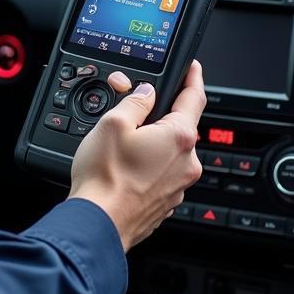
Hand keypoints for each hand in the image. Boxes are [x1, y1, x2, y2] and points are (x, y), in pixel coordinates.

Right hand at [68, 61, 205, 251]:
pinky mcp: (166, 203)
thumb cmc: (105, 178)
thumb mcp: (113, 123)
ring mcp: (178, 186)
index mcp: (179, 137)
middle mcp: (187, 163)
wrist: (99, 224)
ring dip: (152, 144)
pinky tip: (124, 170)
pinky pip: (162, 174)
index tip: (193, 68)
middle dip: (160, 117)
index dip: (193, 78)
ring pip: (169, 152)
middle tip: (132, 114)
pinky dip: (148, 167)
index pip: (194, 97)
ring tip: (121, 149)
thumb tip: (146, 93)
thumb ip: (135, 102)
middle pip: (179, 127)